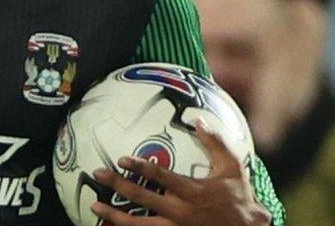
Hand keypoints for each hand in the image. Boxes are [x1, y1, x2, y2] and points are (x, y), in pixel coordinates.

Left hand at [91, 119, 270, 225]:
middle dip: (117, 185)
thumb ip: (215, 142)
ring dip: (114, 215)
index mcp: (192, 191)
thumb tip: (199, 119)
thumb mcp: (233, 167)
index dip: (139, 167)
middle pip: (142, 198)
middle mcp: (180, 212)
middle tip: (97, 174)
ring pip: (138, 224)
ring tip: (94, 206)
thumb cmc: (239, 197)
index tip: (121, 159)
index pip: (160, 176)